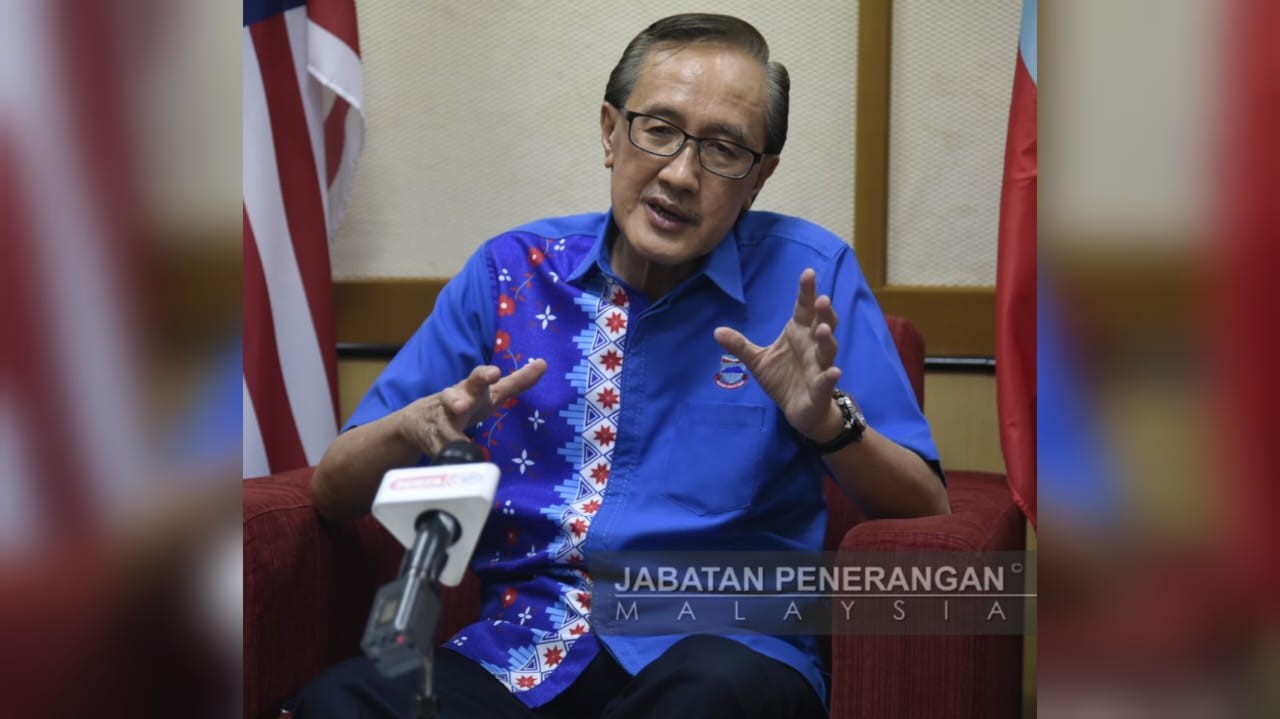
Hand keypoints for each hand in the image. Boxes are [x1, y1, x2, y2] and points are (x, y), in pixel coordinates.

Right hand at [398, 360, 547, 456]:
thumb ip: (516, 382)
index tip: (495, 373)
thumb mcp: (490, 393)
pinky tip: (453, 460)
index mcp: (470, 388)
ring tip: (458, 441)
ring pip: (443, 428)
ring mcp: (439, 421)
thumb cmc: (466, 402)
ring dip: (450, 434)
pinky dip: (447, 456)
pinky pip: (439, 450)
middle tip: (463, 406)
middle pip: (452, 398)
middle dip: (456, 401)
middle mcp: (452, 402)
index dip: (485, 375)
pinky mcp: (430, 441)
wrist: (419, 420)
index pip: (477, 377)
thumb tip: (543, 364)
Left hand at [714, 269, 841, 439]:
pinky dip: (830, 376)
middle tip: (822, 300)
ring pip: (827, 350)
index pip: (803, 309)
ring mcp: (819, 367)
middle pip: (822, 324)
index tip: (808, 273)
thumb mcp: (758, 361)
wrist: (800, 411)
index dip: (806, 292)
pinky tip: (833, 372)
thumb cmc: (783, 379)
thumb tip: (717, 330)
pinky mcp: (821, 388)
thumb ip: (740, 346)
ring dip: (826, 339)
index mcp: (799, 333)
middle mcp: (812, 346)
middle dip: (824, 313)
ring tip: (822, 330)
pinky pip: (827, 381)